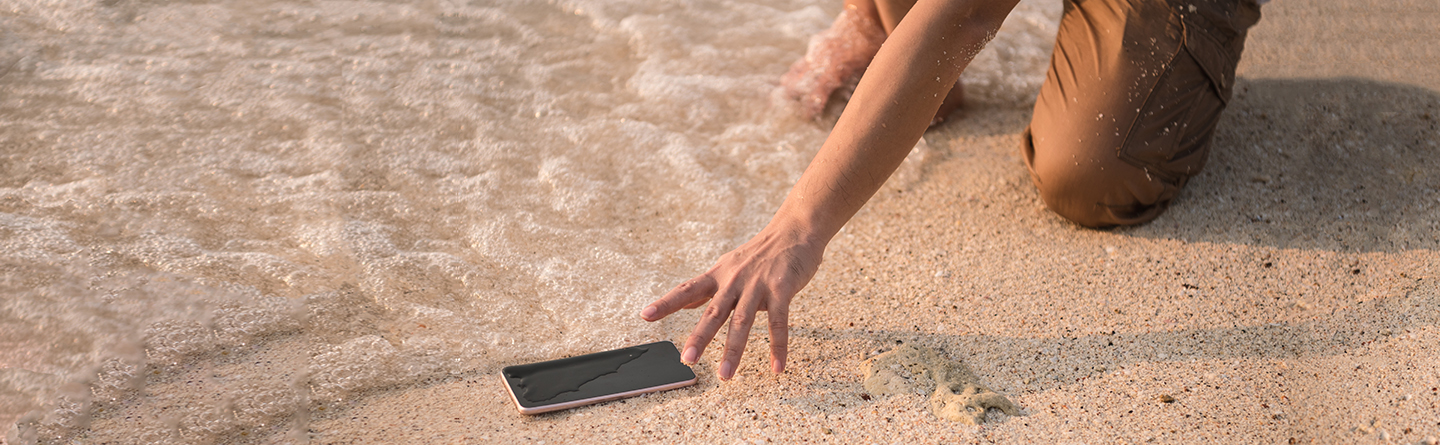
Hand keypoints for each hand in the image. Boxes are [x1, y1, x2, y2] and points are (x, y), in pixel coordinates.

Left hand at [639, 223, 824, 379]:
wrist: (794, 232)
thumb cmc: (760, 253)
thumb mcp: (727, 267)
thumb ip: (706, 288)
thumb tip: (683, 304)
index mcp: (719, 275)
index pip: (687, 289)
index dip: (666, 302)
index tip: (645, 315)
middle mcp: (735, 280)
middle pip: (714, 312)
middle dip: (700, 336)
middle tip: (688, 359)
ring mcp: (758, 285)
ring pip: (743, 322)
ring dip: (734, 350)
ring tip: (726, 374)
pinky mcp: (782, 289)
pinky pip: (779, 322)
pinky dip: (778, 347)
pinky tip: (777, 367)